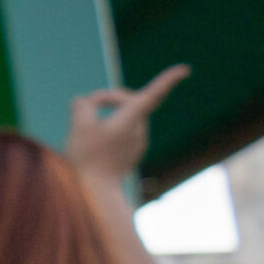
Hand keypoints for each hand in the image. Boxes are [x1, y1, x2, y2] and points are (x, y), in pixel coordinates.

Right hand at [69, 64, 186, 181]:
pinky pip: (122, 134)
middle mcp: (140, 130)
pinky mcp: (130, 154)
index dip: (168, 79)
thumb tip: (84, 101)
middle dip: (109, 99)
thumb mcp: (79, 126)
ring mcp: (137, 144)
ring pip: (124, 119)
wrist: (95, 194)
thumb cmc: (88, 158)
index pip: (153, 94)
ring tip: (83, 130)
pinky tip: (91, 145)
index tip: (185, 70)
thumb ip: (82, 106)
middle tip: (85, 105)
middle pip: (129, 102)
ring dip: (106, 116)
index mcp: (132, 119)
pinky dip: (107, 131)